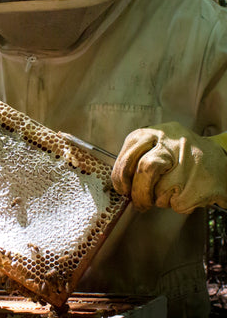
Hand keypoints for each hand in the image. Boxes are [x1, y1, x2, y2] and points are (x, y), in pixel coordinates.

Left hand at [111, 122, 226, 213]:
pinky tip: (184, 194)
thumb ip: (137, 157)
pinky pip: (177, 203)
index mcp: (157, 133)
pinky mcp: (203, 183)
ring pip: (160, 190)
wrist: (220, 159)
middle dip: (138, 191)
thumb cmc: (180, 155)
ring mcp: (190, 162)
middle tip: (138, 201)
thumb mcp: (158, 144)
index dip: (120, 174)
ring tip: (169, 192)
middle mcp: (172, 143)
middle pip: (145, 169)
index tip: (121, 187)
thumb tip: (120, 184)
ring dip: (159, 199)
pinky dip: (175, 205)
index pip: (130, 152)